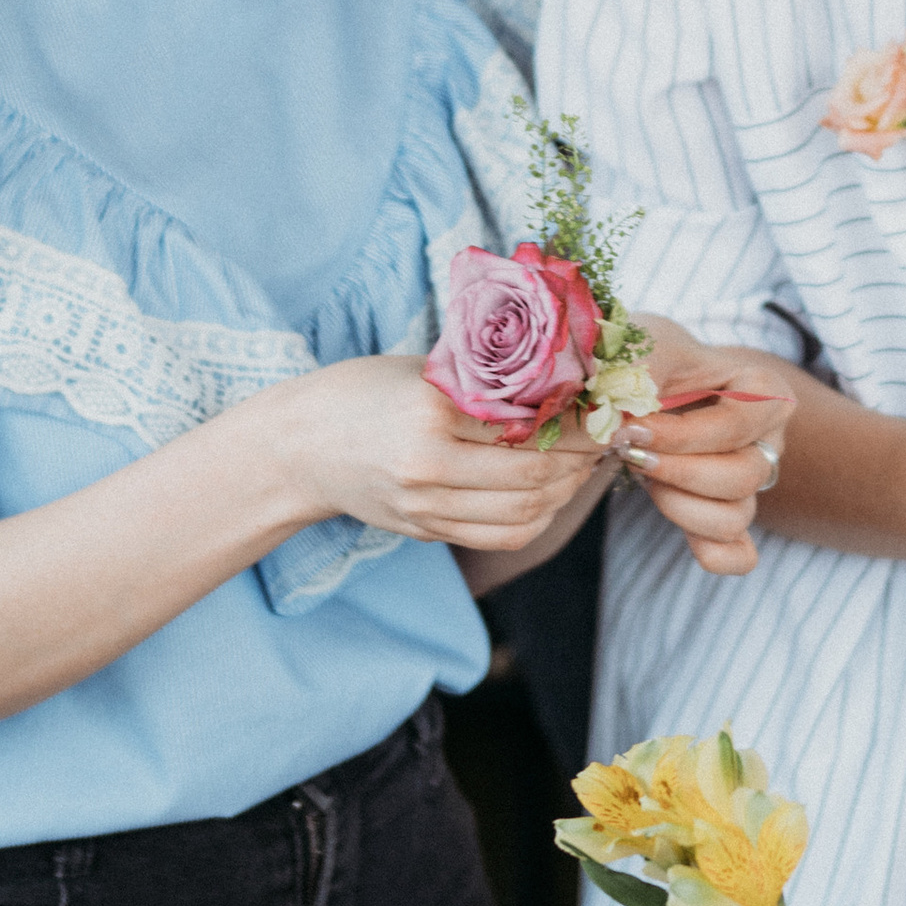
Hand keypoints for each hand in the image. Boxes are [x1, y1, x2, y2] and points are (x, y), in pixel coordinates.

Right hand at [289, 351, 606, 555]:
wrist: (297, 446)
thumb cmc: (363, 391)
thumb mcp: (425, 369)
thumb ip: (489, 381)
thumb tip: (568, 381)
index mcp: (431, 412)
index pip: (528, 423)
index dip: (580, 420)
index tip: (607, 405)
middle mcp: (428, 467)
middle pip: (534, 475)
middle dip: (583, 457)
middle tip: (608, 435)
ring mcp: (425, 508)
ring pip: (524, 513)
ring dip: (566, 490)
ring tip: (584, 463)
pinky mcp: (424, 531)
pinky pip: (500, 536)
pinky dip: (537, 516)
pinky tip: (550, 491)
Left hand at [618, 319, 793, 579]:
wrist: (628, 378)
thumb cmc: (644, 355)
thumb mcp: (644, 345)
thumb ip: (641, 371)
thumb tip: (624, 412)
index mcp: (762, 393)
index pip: (738, 426)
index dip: (683, 436)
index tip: (632, 429)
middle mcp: (765, 439)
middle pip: (744, 477)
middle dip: (679, 472)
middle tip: (630, 453)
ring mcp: (747, 481)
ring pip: (735, 518)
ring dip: (681, 507)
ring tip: (644, 478)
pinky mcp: (721, 514)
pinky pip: (737, 554)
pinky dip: (713, 553)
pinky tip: (682, 538)